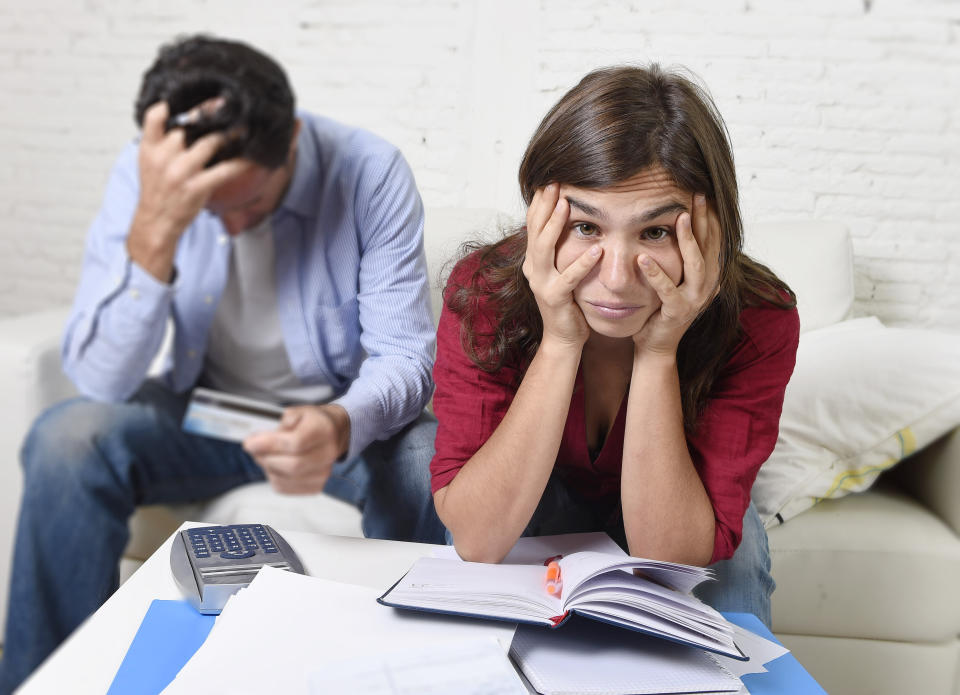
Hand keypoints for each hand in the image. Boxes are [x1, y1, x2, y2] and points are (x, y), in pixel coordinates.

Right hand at [127, 100, 251, 277]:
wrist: (156, 222)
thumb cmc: (157, 191)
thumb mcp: (148, 161)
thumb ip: (160, 140)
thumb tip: (181, 119)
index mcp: (149, 147)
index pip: (156, 115)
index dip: (172, 103)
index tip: (194, 95)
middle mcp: (163, 156)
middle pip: (189, 126)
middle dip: (210, 116)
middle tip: (229, 105)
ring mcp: (181, 171)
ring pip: (210, 143)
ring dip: (229, 134)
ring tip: (243, 128)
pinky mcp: (196, 186)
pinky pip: (224, 170)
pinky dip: (240, 164)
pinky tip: (251, 159)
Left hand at [242, 404, 350, 494]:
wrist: (333, 434)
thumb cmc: (312, 422)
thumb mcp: (298, 411)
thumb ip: (279, 422)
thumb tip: (260, 439)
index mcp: (324, 430)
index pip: (295, 443)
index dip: (269, 444)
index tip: (250, 442)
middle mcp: (327, 454)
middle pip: (291, 465)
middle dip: (265, 458)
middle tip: (253, 448)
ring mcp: (323, 473)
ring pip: (283, 479)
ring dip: (266, 467)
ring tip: (264, 454)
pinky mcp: (315, 487)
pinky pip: (284, 487)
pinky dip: (272, 476)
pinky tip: (274, 465)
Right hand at [522, 184, 602, 348]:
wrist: (564, 337)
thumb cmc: (569, 301)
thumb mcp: (563, 269)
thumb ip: (562, 248)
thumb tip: (571, 218)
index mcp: (534, 260)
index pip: (533, 224)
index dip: (540, 202)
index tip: (549, 179)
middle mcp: (533, 269)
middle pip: (534, 230)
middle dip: (544, 205)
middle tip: (554, 182)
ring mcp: (541, 284)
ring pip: (543, 249)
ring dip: (555, 225)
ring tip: (566, 204)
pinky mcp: (555, 299)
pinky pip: (568, 278)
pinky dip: (582, 263)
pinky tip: (596, 249)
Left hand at [632, 194, 720, 355]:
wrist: (656, 344)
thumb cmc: (660, 307)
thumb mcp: (673, 277)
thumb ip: (677, 255)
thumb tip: (674, 221)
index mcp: (708, 275)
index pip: (713, 240)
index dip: (710, 217)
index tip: (703, 193)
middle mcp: (707, 286)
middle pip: (710, 246)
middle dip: (704, 219)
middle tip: (698, 195)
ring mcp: (694, 300)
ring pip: (696, 264)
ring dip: (688, 240)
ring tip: (679, 218)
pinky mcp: (677, 313)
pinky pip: (668, 291)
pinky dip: (656, 275)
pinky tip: (643, 259)